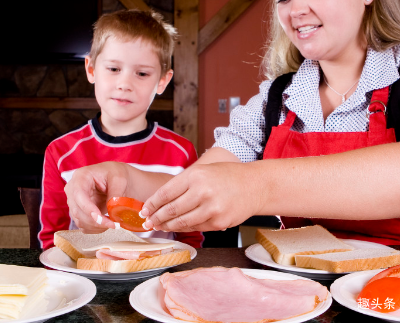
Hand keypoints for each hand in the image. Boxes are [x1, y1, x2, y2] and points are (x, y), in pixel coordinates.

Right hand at [64, 162, 131, 232]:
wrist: (115, 178)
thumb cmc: (115, 174)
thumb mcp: (119, 179)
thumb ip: (116, 193)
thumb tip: (112, 210)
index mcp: (81, 176)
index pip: (79, 194)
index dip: (87, 208)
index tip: (100, 217)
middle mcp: (73, 190)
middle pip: (78, 211)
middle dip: (96, 221)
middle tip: (114, 224)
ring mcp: (74, 202)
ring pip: (80, 220)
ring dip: (97, 226)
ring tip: (113, 223)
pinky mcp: (79, 212)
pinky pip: (83, 225)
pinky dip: (95, 229)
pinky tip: (107, 224)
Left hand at [140, 161, 262, 231]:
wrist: (255, 186)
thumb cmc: (227, 176)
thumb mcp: (203, 171)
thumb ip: (183, 184)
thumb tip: (159, 201)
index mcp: (196, 176)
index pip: (165, 193)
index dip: (152, 204)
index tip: (144, 211)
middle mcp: (203, 192)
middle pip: (171, 210)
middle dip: (156, 218)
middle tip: (148, 223)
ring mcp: (211, 209)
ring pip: (181, 222)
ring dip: (168, 226)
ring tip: (160, 227)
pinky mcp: (219, 222)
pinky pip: (196, 227)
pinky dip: (185, 228)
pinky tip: (178, 227)